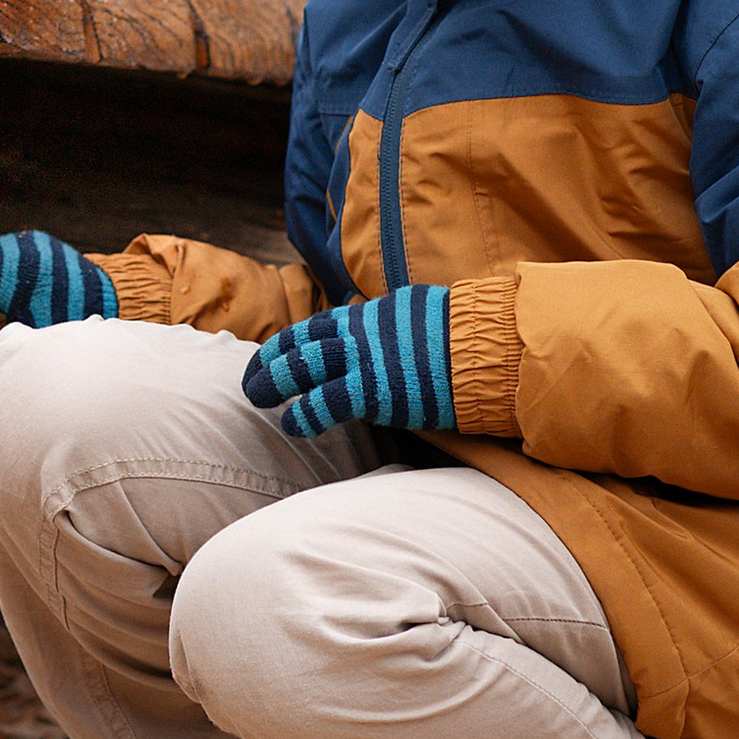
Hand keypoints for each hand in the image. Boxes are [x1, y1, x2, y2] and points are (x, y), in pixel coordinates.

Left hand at [242, 285, 454, 440]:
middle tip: (251, 381)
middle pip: (299, 341)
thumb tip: (379, 318)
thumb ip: (390, 319)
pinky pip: (325, 402)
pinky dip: (303, 414)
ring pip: (302, 365)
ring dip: (274, 382)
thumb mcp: (418, 313)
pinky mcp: (373, 389)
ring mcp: (364, 358)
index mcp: (370, 313)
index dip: (289, 343)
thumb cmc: (462, 336)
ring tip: (258, 399)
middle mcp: (359, 330)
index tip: (272, 356)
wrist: (488, 348)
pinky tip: (292, 426)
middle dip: (269, 360)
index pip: (316, 325)